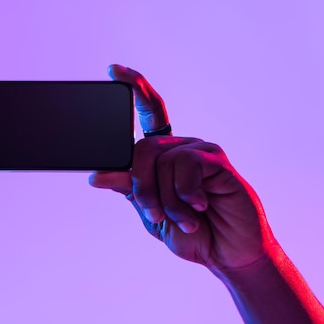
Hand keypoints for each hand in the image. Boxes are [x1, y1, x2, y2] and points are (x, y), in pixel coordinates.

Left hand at [89, 65, 273, 269]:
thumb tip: (96, 175)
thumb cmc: (192, 232)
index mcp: (164, 157)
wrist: (227, 254)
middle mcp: (181, 148)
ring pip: (160, 160)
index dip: (133, 89)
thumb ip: (129, 189)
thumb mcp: (151, 212)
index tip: (113, 69)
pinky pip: (185, 165)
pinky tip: (199, 207)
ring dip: (165, 199)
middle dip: (141, 187)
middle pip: (142, 149)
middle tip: (154, 215)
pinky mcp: (217, 161)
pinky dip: (184, 194)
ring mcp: (201, 151)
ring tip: (184, 219)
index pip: (148, 115)